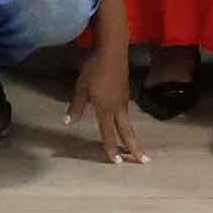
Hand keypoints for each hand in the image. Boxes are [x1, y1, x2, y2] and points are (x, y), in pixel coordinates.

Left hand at [66, 36, 147, 163]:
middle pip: (127, 131)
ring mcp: (124, 99)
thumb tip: (68, 122)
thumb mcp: (81, 88)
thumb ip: (76, 106)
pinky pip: (126, 112)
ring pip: (128, 122)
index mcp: (106, 108)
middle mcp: (118, 107)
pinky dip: (127, 123)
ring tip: (136, 147)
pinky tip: (125, 124)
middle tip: (145, 160)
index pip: (108, 133)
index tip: (118, 162)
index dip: (112, 149)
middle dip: (135, 147)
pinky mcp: (125, 92)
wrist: (112, 49)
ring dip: (132, 136)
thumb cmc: (94, 68)